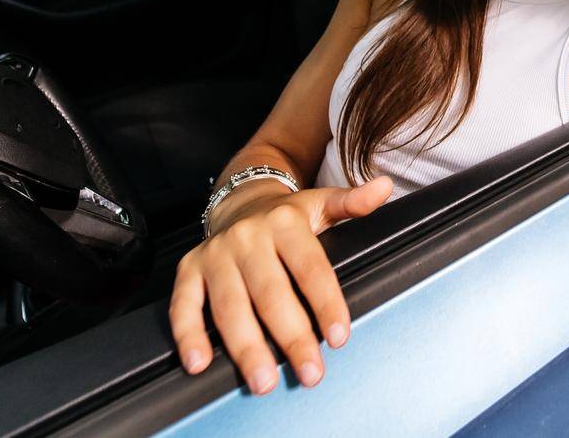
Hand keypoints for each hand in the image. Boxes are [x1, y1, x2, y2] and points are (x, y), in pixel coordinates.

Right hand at [169, 175, 393, 395]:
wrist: (240, 202)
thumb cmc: (287, 216)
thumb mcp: (321, 204)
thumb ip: (352, 203)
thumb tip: (385, 187)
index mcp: (285, 223)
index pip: (310, 267)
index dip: (326, 303)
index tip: (339, 337)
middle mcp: (248, 237)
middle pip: (271, 292)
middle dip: (291, 336)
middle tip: (310, 371)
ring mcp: (216, 254)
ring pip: (230, 305)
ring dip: (246, 346)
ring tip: (264, 380)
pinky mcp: (189, 270)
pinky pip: (184, 305)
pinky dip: (189, 335)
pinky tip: (201, 362)